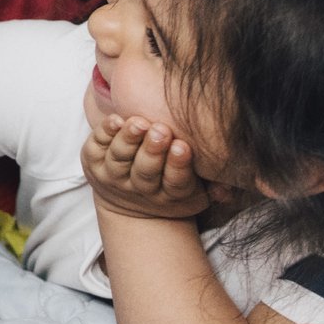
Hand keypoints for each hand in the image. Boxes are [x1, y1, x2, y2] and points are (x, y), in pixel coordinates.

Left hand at [81, 115, 209, 220]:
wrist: (132, 202)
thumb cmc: (173, 181)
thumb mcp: (198, 190)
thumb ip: (215, 184)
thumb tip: (229, 189)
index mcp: (171, 196)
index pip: (175, 183)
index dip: (178, 165)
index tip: (183, 146)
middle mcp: (140, 190)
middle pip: (145, 172)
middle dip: (152, 150)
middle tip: (160, 130)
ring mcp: (115, 178)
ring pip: (119, 160)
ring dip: (128, 140)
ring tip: (138, 123)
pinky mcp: (94, 165)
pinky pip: (96, 149)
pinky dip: (105, 134)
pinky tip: (116, 121)